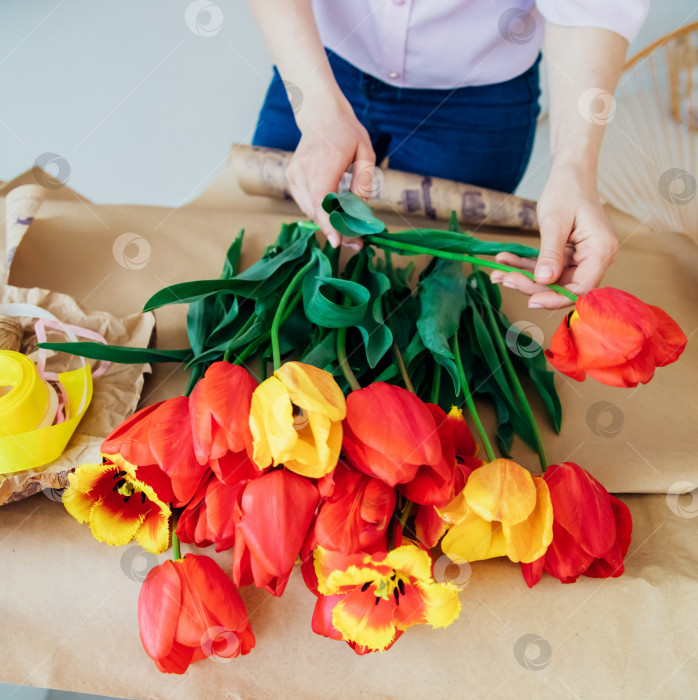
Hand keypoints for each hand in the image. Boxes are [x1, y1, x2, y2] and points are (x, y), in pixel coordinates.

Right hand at [286, 95, 374, 248]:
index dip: (328, 223)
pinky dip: (320, 212)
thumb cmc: (347, 132)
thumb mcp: (365, 152)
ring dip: (328, 223)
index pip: (321, 200)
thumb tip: (360, 210)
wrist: (321, 115)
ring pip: (310, 210)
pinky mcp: (291, 178)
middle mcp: (304, 170)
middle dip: (336, 230)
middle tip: (357, 242)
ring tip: (349, 229)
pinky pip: (306, 204)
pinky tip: (334, 212)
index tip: (337, 241)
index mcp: (324, 162)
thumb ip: (364, 182)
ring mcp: (294, 175)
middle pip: (316, 210)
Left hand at [490, 164, 618, 308]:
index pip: (581, 288)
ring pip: (551, 279)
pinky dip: (525, 265)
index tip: (531, 300)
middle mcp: (595, 258)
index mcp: (601, 251)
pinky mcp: (567, 255)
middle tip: (504, 278)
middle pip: (563, 286)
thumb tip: (544, 280)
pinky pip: (545, 267)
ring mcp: (581, 258)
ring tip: (498, 272)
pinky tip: (505, 261)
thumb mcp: (555, 221)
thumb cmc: (567, 190)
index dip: (556, 298)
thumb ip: (550, 253)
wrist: (570, 172)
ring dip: (523, 276)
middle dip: (532, 286)